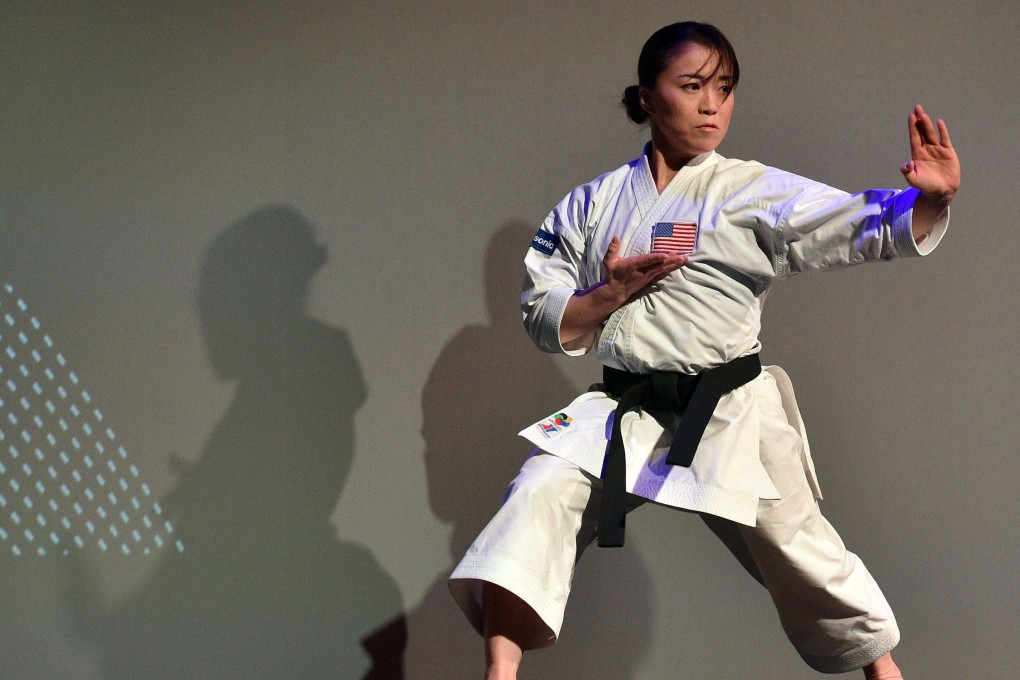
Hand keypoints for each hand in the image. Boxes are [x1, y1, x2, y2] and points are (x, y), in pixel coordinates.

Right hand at [559, 236, 686, 345]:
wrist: (616, 292)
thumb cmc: (613, 275)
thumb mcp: (608, 262)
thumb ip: (612, 250)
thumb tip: (616, 237)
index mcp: (633, 265)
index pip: (646, 261)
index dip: (656, 258)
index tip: (666, 255)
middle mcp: (642, 272)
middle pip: (658, 265)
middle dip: (671, 261)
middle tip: (682, 256)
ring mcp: (647, 276)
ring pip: (662, 269)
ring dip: (673, 264)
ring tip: (684, 260)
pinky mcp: (650, 279)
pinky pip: (662, 273)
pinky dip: (670, 269)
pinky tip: (678, 266)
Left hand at [900, 104, 959, 203]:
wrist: (941, 191)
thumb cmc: (926, 186)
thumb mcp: (914, 180)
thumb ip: (908, 172)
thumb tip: (906, 164)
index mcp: (917, 154)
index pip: (914, 137)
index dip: (912, 127)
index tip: (911, 116)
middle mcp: (926, 149)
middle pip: (922, 132)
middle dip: (919, 120)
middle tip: (917, 107)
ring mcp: (937, 150)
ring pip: (932, 134)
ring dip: (928, 124)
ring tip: (924, 114)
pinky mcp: (948, 152)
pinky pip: (945, 139)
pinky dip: (942, 131)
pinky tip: (940, 122)